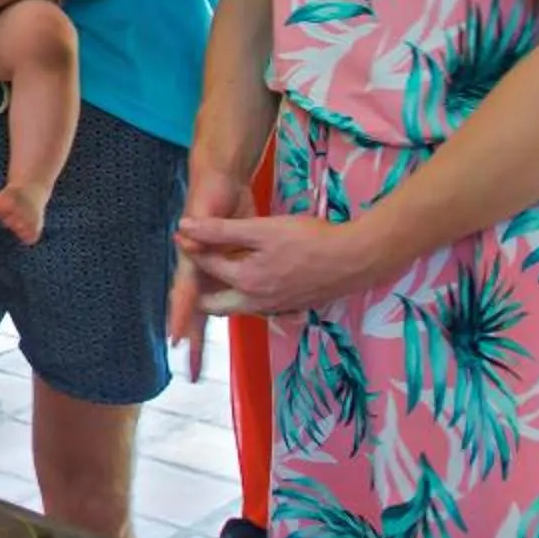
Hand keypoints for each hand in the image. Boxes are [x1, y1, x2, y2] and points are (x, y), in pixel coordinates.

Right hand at [166, 164, 257, 380]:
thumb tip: (187, 243)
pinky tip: (222, 326)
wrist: (219, 178)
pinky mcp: (223, 265)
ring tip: (196, 359)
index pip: (186, 294)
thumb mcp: (204, 210)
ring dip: (201, 333)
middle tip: (191, 372)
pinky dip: (218, 313)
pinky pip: (221, 294)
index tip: (175, 341)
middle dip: (193, 341)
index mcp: (192, 260)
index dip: (181, 317)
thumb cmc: (209, 193)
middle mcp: (198, 270)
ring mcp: (208, 269)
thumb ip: (201, 228)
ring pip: (205, 308)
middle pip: (194, 311)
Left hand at [176, 210, 401, 325]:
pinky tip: (254, 278)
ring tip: (218, 273)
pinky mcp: (292, 307)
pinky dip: (248, 295)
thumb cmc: (309, 240)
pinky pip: (259, 306)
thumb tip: (184, 228)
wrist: (355, 258)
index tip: (183, 234)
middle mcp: (256, 303)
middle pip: (215, 304)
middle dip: (200, 292)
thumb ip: (220, 230)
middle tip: (194, 271)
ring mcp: (275, 308)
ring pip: (237, 307)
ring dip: (223, 294)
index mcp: (245, 282)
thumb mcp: (262, 229)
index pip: (207, 267)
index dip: (193, 247)